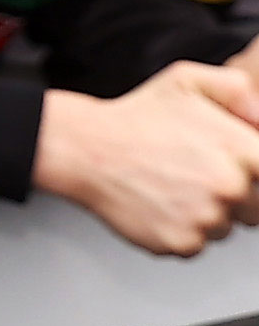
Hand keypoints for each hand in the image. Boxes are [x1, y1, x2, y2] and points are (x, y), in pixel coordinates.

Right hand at [35, 64, 258, 255]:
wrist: (84, 149)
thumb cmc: (134, 118)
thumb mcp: (187, 80)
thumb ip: (237, 91)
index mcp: (241, 150)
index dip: (253, 173)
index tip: (237, 171)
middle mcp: (230, 187)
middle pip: (257, 209)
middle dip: (235, 196)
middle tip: (198, 176)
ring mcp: (207, 219)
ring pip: (226, 228)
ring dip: (207, 214)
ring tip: (173, 187)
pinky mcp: (182, 243)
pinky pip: (197, 245)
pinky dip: (181, 230)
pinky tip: (160, 204)